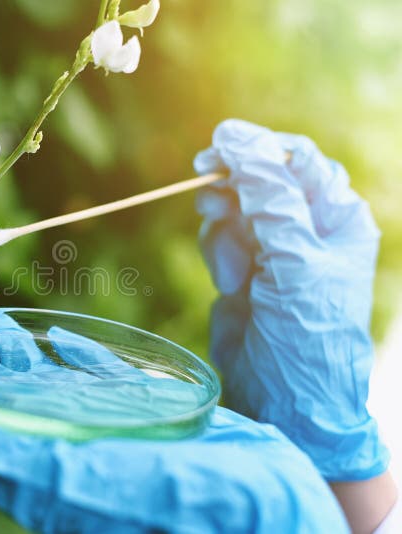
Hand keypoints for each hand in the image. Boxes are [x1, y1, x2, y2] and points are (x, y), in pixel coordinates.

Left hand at [0, 293, 347, 532]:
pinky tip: (49, 337)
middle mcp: (51, 447)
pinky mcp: (133, 419)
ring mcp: (92, 431)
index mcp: (26, 467)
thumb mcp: (70, 481)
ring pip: (28, 381)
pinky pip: (88, 381)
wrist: (274, 520)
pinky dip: (62, 356)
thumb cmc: (181, 510)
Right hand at [194, 119, 388, 482]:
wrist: (286, 398)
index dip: (258, 150)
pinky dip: (216, 251)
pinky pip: (218, 236)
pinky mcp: (240, 269)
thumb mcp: (294, 257)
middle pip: (259, 180)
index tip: (219, 146)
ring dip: (222, 227)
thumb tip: (236, 137)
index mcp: (337, 219)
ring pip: (232, 207)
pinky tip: (229, 282)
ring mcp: (270, 250)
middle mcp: (305, 229)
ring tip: (232, 267)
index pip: (297, 162)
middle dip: (233, 186)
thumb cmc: (307, 331)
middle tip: (205, 187)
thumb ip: (268, 195)